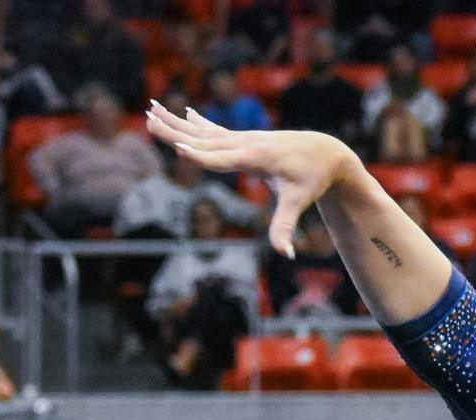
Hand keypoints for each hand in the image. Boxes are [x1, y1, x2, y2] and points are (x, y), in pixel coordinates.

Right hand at [146, 102, 357, 258]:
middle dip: (175, 131)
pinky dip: (198, 122)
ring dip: (176, 122)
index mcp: (255, 157)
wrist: (327, 152)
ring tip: (151, 109)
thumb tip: (288, 255)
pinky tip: (185, 113)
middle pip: (203, 139)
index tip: (179, 148)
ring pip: (204, 131)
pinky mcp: (245, 139)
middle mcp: (245, 143)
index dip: (200, 156)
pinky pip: (216, 130)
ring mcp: (244, 139)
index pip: (222, 158)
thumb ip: (286, 227)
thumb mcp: (299, 202)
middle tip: (148, 120)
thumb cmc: (312, 179)